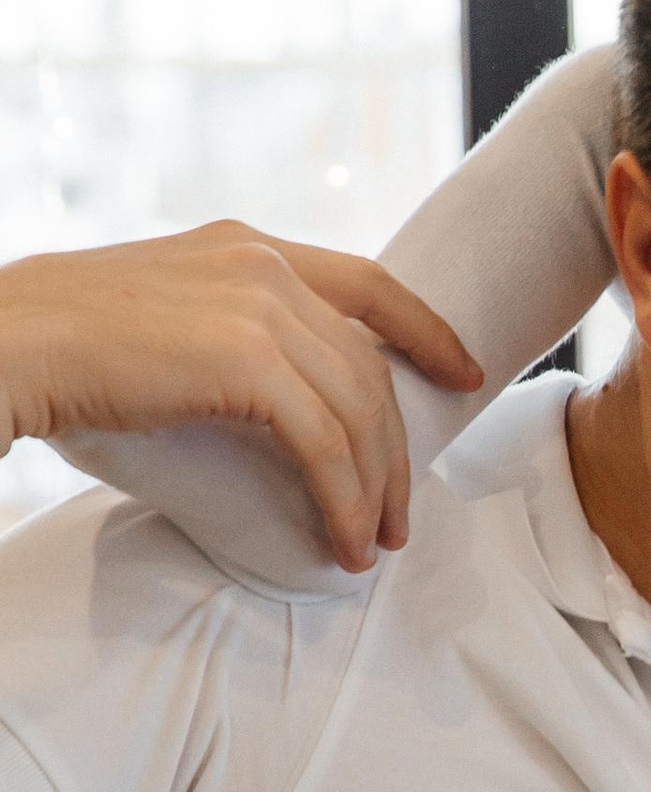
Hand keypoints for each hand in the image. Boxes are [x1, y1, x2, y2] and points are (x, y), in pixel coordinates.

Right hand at [0, 224, 485, 570]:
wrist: (7, 343)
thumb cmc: (63, 349)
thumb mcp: (164, 319)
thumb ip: (225, 333)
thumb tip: (268, 400)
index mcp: (246, 247)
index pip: (367, 282)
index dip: (426, 329)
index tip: (464, 373)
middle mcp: (263, 265)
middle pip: (369, 366)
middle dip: (395, 449)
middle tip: (396, 517)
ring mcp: (259, 306)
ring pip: (359, 410)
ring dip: (375, 488)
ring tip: (370, 544)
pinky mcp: (248, 361)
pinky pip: (327, 443)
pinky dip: (344, 500)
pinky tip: (341, 540)